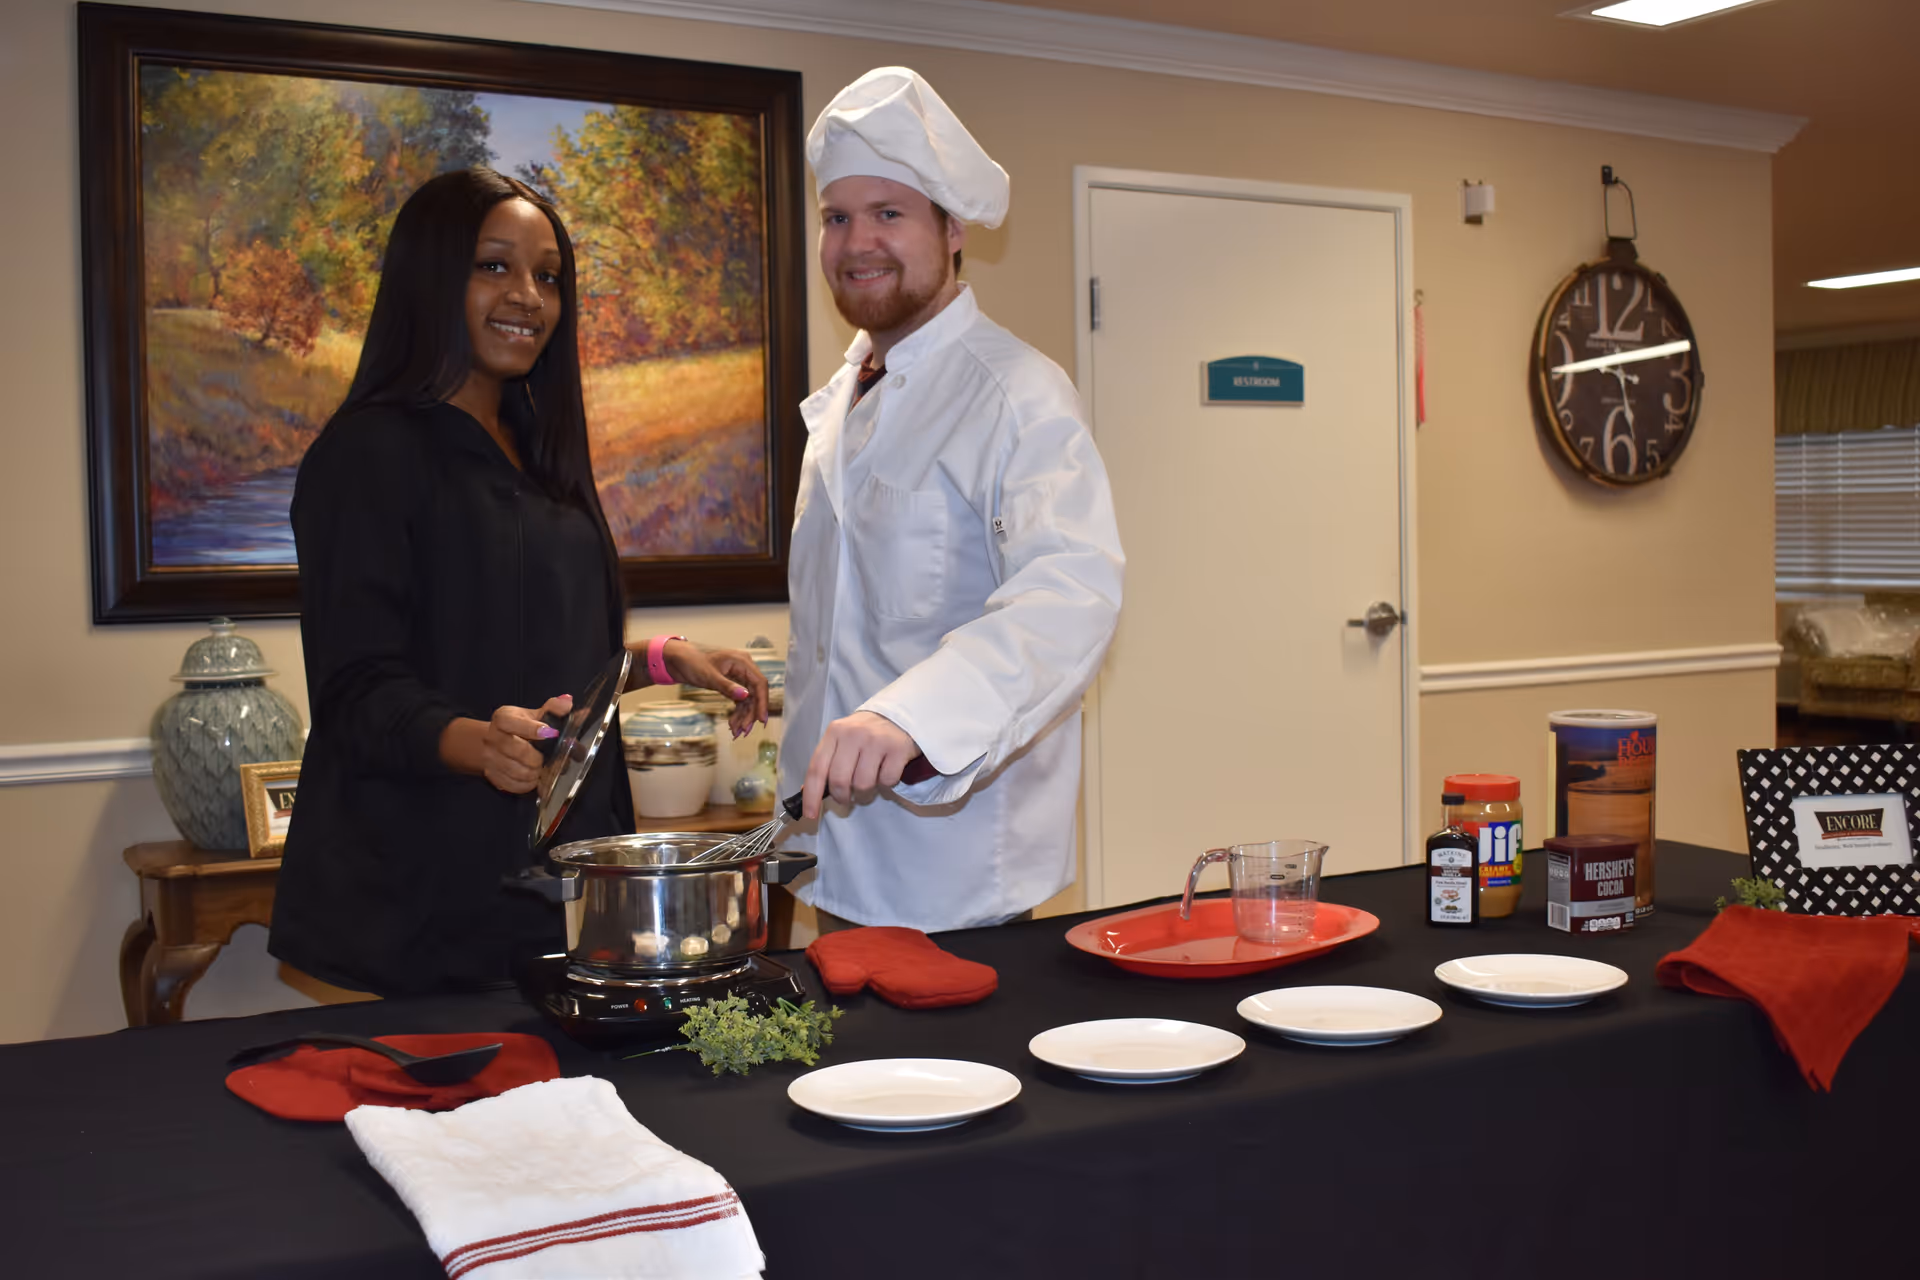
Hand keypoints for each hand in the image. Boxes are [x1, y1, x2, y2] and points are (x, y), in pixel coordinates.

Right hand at [439, 694, 572, 793]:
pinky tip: (534, 778)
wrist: (495, 742)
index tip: (550, 733)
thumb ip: (552, 708)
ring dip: (535, 773)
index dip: (531, 729)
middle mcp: (492, 738)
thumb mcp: (534, 714)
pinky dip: (528, 784)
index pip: (510, 722)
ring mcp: (490, 758)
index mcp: (502, 718)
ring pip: (517, 772)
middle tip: (547, 758)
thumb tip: (567, 702)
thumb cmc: (520, 727)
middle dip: (538, 758)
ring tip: (542, 768)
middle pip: (517, 751)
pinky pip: (513, 785)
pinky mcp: (492, 775)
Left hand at [660, 640, 769, 737]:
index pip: (760, 683)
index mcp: (742, 662)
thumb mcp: (709, 676)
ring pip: (748, 700)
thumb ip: (727, 686)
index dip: (762, 702)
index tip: (761, 719)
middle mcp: (743, 669)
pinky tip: (732, 723)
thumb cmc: (692, 661)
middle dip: (751, 713)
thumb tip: (745, 696)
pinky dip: (737, 712)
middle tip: (745, 730)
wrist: (677, 659)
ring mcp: (738, 677)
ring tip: (736, 731)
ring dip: (743, 716)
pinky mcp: (731, 684)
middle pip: (755, 694)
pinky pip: (739, 700)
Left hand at [802, 711, 918, 819]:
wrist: (899, 716)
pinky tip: (885, 771)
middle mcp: (854, 734)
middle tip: (847, 798)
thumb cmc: (865, 733)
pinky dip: (886, 784)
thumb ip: (826, 762)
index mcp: (835, 732)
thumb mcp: (841, 740)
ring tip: (868, 782)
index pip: (817, 768)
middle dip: (842, 797)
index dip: (811, 795)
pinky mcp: (898, 749)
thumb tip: (806, 792)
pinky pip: (886, 782)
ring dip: (865, 792)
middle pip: (840, 780)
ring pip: (863, 785)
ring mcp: (877, 741)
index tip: (810, 814)